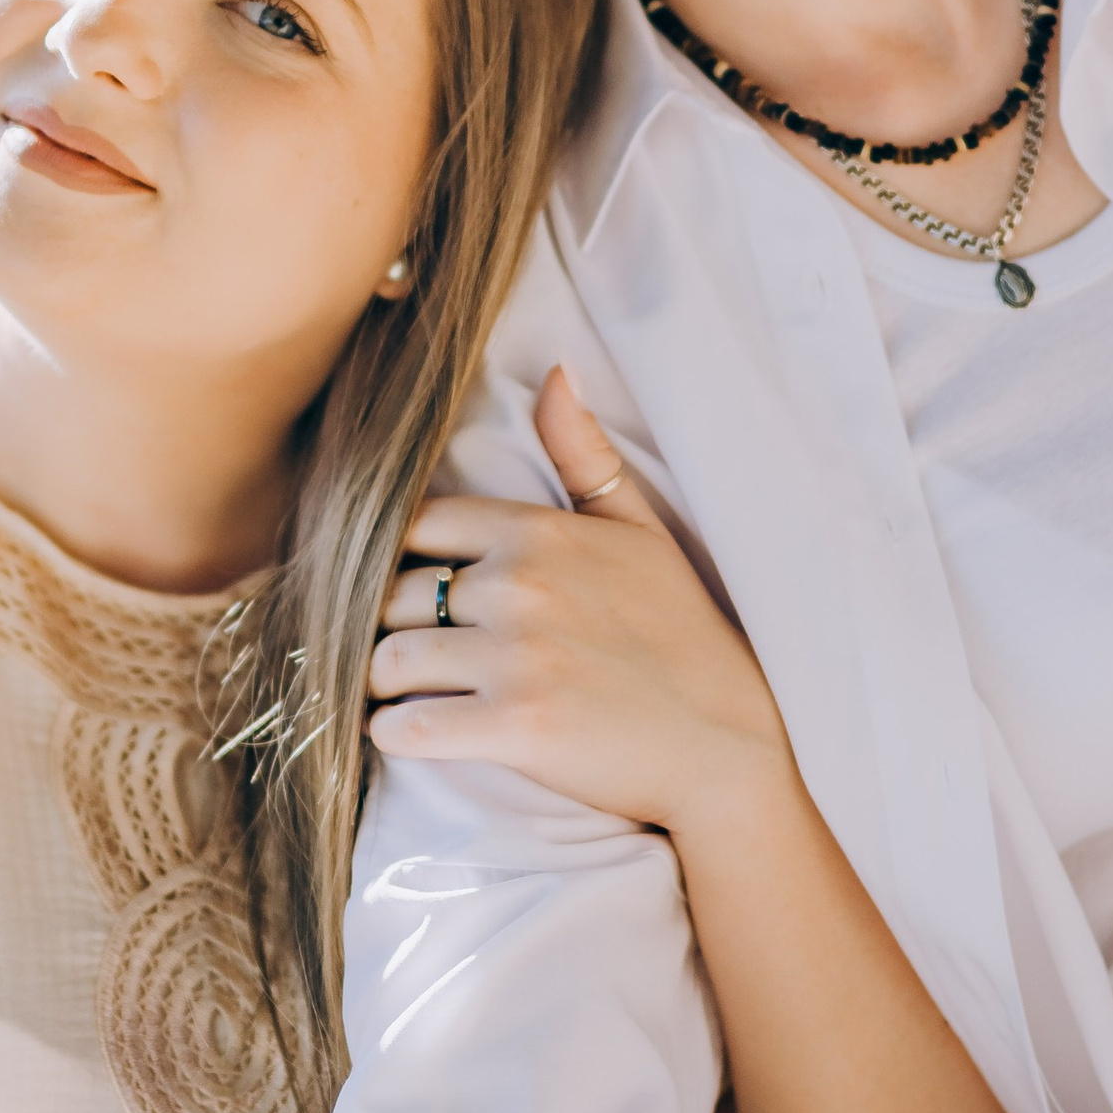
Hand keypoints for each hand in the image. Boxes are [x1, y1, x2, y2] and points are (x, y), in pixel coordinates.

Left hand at [370, 367, 792, 849]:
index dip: (403, 561)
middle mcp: (521, 586)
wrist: (727, 741)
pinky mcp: (515, 727)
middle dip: (388, 625)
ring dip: (385, 682)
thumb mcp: (642, 530)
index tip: (414, 591)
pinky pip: (409, 725)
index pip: (417, 525)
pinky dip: (395, 733)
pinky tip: (410, 732)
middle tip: (405, 651)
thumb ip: (585, 454)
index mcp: (540, 533)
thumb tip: (555, 371)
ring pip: (390, 660)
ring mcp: (517, 657)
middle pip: (392, 595)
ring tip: (403, 694)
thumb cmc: (683, 633)